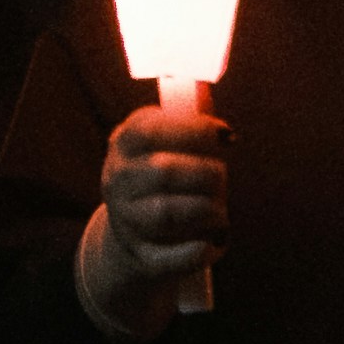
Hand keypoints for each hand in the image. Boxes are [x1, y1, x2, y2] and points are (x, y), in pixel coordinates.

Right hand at [72, 99, 230, 340]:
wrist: (135, 237)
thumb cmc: (167, 175)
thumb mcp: (170, 142)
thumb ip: (188, 118)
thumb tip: (204, 85)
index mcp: (124, 144)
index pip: (151, 131)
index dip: (194, 131)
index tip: (226, 135)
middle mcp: (117, 181)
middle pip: (164, 172)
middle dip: (207, 174)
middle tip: (221, 178)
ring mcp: (125, 221)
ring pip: (167, 213)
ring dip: (207, 210)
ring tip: (220, 212)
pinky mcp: (142, 258)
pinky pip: (173, 257)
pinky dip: (200, 250)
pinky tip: (215, 241)